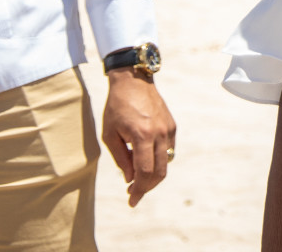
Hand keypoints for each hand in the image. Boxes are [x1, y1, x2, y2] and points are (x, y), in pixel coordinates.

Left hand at [102, 68, 176, 206]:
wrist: (133, 82)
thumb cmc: (117, 108)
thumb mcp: (110, 135)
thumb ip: (121, 159)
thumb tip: (129, 179)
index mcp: (142, 135)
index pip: (145, 171)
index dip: (138, 189)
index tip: (131, 200)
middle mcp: (160, 133)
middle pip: (159, 171)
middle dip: (147, 187)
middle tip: (133, 193)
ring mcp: (168, 129)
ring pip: (166, 163)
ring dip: (153, 176)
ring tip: (137, 178)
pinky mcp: (172, 126)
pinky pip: (168, 151)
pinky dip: (158, 161)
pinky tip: (145, 160)